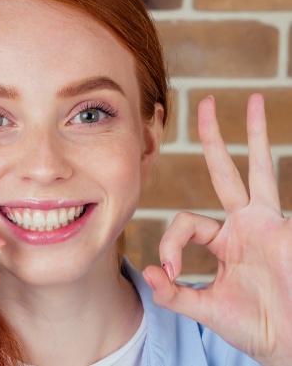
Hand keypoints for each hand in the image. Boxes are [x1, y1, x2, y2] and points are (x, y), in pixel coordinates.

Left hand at [143, 94, 291, 364]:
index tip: (168, 269)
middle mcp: (245, 223)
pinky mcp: (287, 231)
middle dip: (212, 139)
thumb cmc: (255, 327)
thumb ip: (176, 293)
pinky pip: (283, 195)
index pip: (185, 220)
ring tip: (252, 99)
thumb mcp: (208, 309)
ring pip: (259, 169)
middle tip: (203, 103)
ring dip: (255, 135)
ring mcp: (270, 222)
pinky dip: (283, 165)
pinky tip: (282, 146)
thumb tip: (148, 274)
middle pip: (224, 170)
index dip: (170, 240)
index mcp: (223, 239)